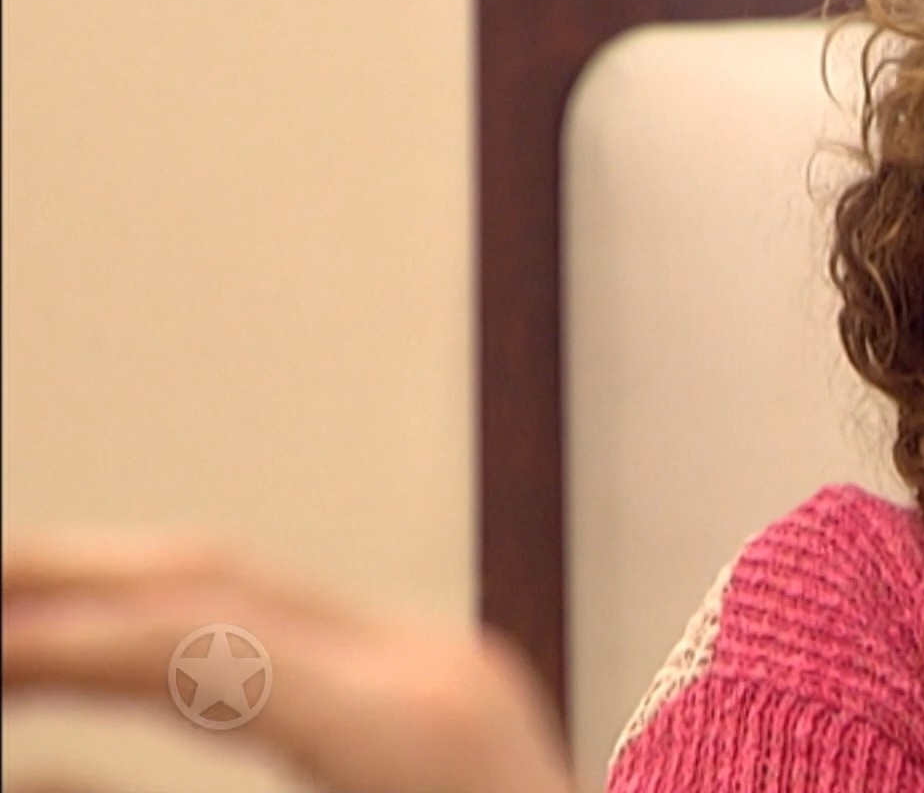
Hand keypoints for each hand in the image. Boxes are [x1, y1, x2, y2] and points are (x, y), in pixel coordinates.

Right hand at [2, 534, 573, 792]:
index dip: (56, 643)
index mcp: (410, 730)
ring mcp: (453, 666)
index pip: (193, 642)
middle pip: (216, 583)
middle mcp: (438, 669)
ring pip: (253, 594)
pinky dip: (190, 639)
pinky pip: (298, 635)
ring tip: (16, 621)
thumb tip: (26, 770)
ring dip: (117, 599)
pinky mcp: (446, 685)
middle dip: (66, 580)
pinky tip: (113, 665)